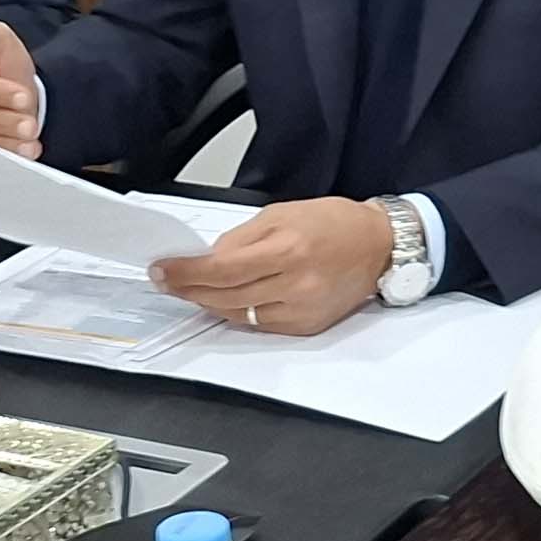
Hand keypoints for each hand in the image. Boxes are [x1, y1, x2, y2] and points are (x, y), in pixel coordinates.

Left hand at [151, 198, 393, 334]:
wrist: (377, 246)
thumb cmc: (333, 223)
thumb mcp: (281, 214)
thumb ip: (241, 239)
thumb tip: (207, 259)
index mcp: (288, 249)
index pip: (221, 269)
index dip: (185, 274)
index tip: (162, 271)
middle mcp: (295, 285)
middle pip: (225, 296)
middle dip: (189, 289)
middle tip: (166, 281)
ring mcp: (301, 310)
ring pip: (238, 315)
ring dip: (208, 303)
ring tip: (191, 290)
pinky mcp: (306, 327)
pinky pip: (260, 325)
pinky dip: (238, 312)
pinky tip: (226, 300)